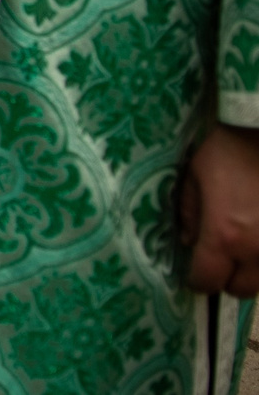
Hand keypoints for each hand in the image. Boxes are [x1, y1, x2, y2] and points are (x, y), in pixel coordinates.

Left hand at [182, 123, 258, 295]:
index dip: (197, 280)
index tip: (194, 272)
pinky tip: (258, 237)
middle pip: (241, 290)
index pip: (207, 280)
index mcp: (225, 236)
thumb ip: (190, 214)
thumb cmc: (228, 150)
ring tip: (243, 248)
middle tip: (220, 260)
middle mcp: (258, 250)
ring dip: (252, 272)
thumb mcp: (195, 177)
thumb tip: (190, 242)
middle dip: (226, 279)